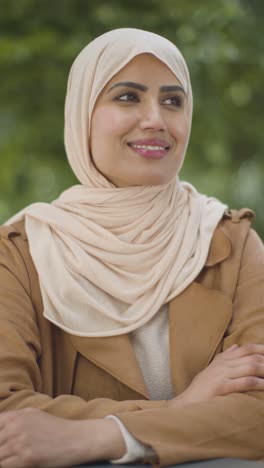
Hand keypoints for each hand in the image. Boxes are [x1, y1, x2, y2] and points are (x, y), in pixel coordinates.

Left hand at [0, 408, 125, 466]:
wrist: (76, 438)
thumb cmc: (55, 429)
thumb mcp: (32, 416)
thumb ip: (12, 421)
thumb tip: (0, 428)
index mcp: (14, 415)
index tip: (2, 445)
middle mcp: (15, 426)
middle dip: (0, 451)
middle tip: (8, 454)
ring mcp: (19, 442)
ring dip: (3, 460)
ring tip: (13, 459)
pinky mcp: (26, 458)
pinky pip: (5, 466)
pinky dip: (8, 466)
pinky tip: (19, 464)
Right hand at [168, 344, 263, 407]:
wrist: (186, 404)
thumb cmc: (201, 390)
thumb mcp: (212, 370)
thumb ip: (225, 358)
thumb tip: (236, 346)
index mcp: (222, 360)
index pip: (246, 349)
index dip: (261, 349)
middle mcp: (223, 364)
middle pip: (251, 357)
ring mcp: (222, 374)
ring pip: (251, 367)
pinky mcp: (221, 386)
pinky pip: (244, 382)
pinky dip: (258, 383)